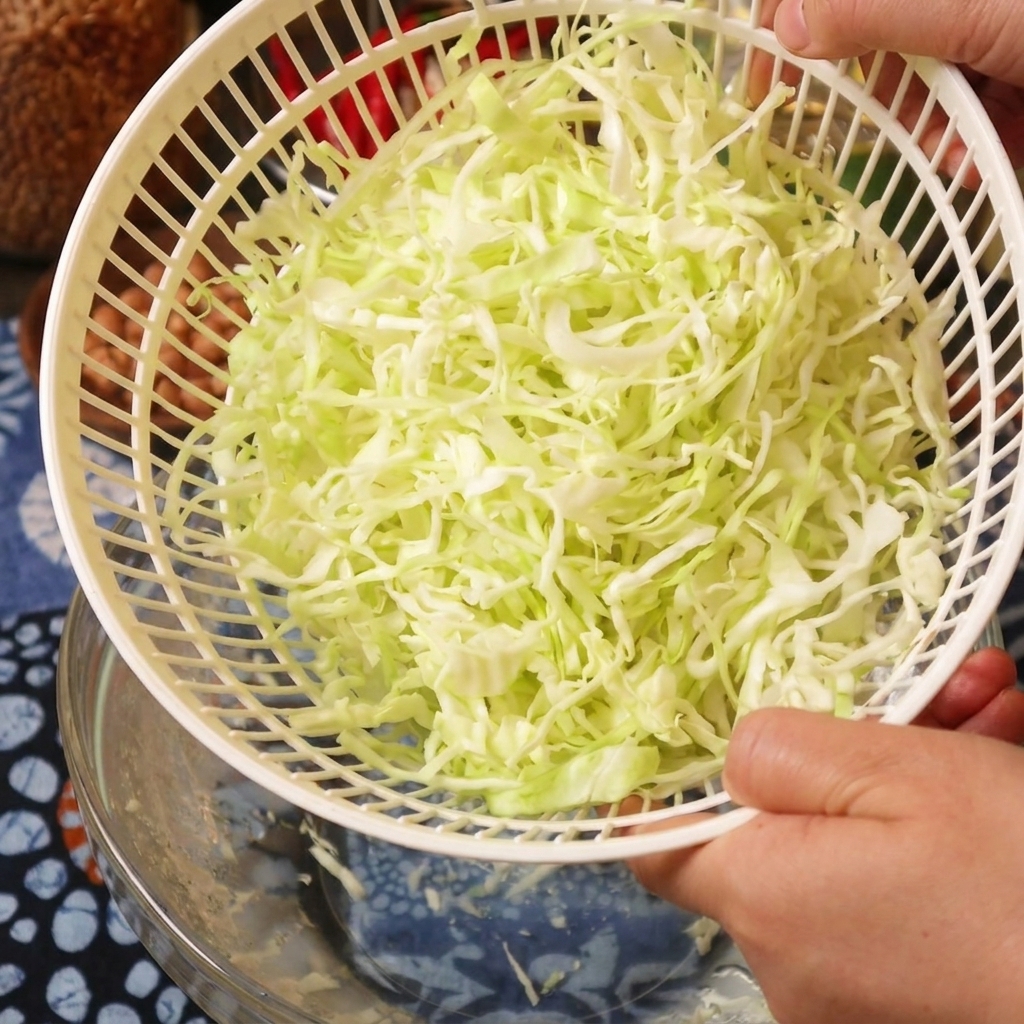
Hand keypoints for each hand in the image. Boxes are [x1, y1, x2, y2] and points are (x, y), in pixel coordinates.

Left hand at [629, 649, 1023, 1023]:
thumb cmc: (1019, 877)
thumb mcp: (898, 774)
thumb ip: (785, 754)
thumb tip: (733, 758)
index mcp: (765, 899)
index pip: (662, 849)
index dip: (668, 793)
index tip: (689, 735)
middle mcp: (790, 963)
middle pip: (784, 831)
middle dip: (850, 751)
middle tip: (931, 695)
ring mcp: (853, 995)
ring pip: (854, 851)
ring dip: (912, 775)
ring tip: (987, 706)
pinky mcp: (911, 1002)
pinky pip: (897, 897)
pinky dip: (934, 839)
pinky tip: (998, 759)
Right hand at [756, 0, 1023, 179]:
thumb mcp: (963, 5)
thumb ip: (869, 8)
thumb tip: (787, 28)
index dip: (783, 19)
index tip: (760, 82)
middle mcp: (943, 4)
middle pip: (874, 42)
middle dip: (882, 95)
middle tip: (894, 129)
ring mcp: (976, 35)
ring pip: (918, 85)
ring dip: (929, 129)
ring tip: (958, 150)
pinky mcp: (1005, 74)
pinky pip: (961, 110)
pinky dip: (965, 140)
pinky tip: (984, 152)